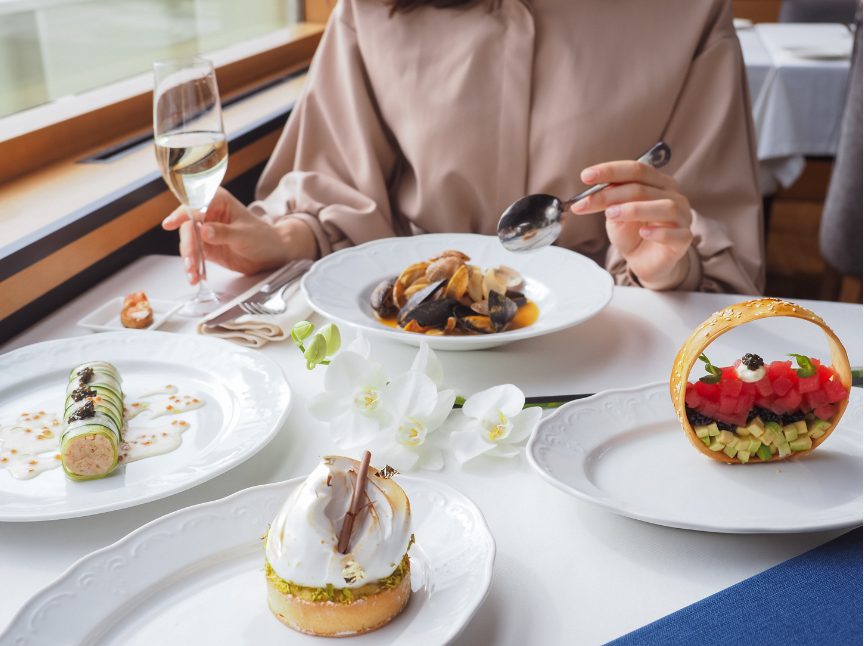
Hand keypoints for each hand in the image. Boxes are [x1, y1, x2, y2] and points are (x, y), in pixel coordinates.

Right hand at [162, 187, 317, 284]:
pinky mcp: (206, 248)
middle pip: (188, 227)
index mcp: (217, 201)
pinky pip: (194, 256)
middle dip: (188, 246)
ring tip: (193, 275)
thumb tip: (204, 231)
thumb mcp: (246, 234)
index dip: (181, 214)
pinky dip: (194, 267)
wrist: (272, 253)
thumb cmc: (263, 237)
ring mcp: (205, 231)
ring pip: (189, 244)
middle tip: (190, 263)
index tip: (171, 223)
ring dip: (189, 260)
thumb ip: (224, 233)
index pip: (194, 205)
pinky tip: (196, 276)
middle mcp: (208, 214)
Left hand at [571, 161, 692, 289]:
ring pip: (665, 206)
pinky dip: (659, 233)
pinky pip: (676, 234)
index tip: (585, 176)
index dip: (610, 171)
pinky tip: (643, 234)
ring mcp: (683, 217)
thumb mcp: (615, 214)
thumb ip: (610, 200)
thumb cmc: (631, 233)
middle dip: (610, 194)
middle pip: (643, 187)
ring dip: (634, 209)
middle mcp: (673, 195)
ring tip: (610, 214)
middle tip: (585, 202)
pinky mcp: (684, 240)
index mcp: (658, 183)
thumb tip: (595, 188)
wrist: (643, 261)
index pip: (636, 169)